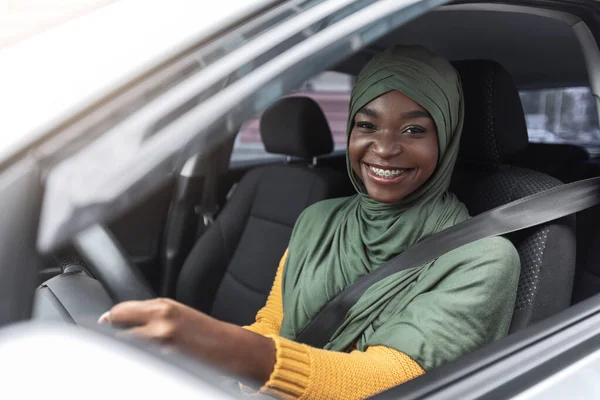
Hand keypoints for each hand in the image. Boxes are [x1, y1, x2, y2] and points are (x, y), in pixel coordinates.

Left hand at [98, 298, 275, 382]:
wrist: (230, 347)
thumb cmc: (205, 331)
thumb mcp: (178, 313)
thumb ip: (151, 313)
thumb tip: (119, 319)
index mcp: (163, 306)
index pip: (120, 310)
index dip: (110, 318)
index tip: (103, 323)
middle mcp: (159, 323)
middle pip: (117, 328)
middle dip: (113, 333)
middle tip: (112, 338)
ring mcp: (161, 345)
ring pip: (125, 346)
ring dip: (123, 348)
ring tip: (130, 351)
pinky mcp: (164, 362)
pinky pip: (139, 361)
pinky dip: (135, 360)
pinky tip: (141, 361)